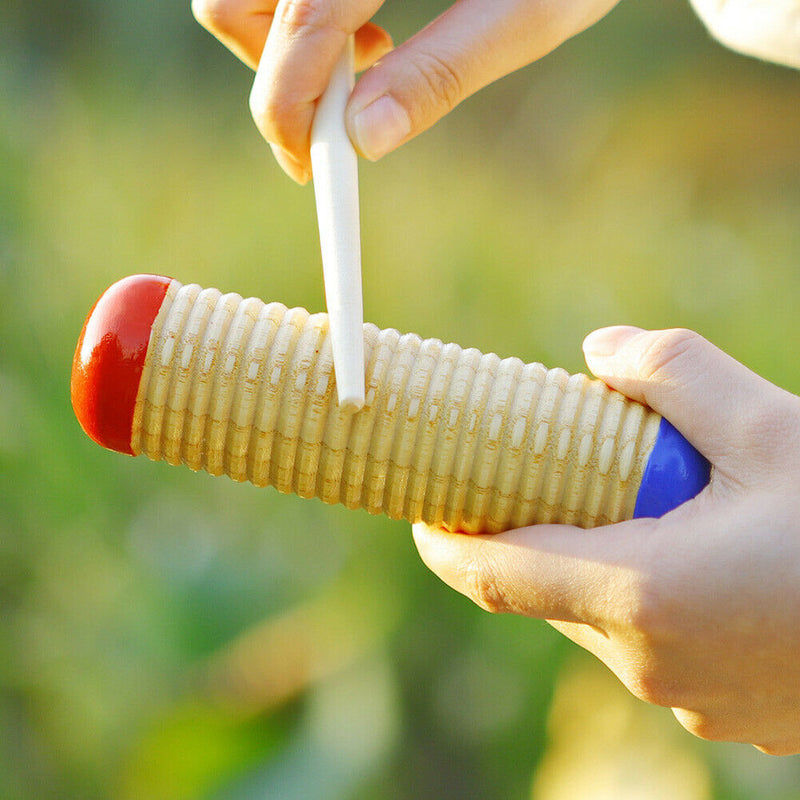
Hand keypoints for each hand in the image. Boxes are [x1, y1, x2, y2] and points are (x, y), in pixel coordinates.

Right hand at [192, 0, 619, 182]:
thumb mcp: (527, 13)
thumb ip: (440, 72)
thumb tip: (364, 140)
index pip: (298, 25)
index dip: (286, 111)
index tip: (307, 167)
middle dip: (275, 72)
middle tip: (340, 107)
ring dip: (285, 39)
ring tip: (371, 53)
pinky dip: (298, 10)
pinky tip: (364, 17)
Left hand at [413, 326, 799, 754]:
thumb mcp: (775, 425)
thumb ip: (674, 373)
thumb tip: (596, 352)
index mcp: (642, 594)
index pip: (493, 573)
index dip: (444, 538)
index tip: (423, 503)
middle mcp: (652, 661)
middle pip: (545, 590)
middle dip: (529, 533)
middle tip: (536, 475)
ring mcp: (690, 696)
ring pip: (599, 616)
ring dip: (594, 560)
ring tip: (628, 504)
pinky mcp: (727, 707)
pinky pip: (653, 643)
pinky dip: (645, 594)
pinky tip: (691, 555)